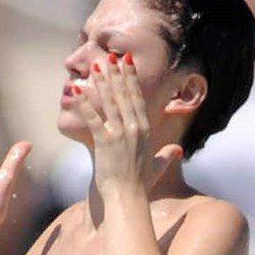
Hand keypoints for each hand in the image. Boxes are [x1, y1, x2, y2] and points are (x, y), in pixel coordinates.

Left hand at [72, 53, 181, 194]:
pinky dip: (84, 104)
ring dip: (101, 82)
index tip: (127, 63)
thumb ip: (166, 156)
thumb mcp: (156, 167)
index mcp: (145, 131)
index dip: (131, 79)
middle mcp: (134, 128)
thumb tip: (178, 151)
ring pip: (109, 102)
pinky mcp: (105, 142)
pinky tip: (76, 91)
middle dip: (117, 73)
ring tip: (94, 66)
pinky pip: (92, 118)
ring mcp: (120, 134)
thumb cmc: (140, 187)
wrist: (128, 198)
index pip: (137, 98)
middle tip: (110, 56)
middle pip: (124, 94)